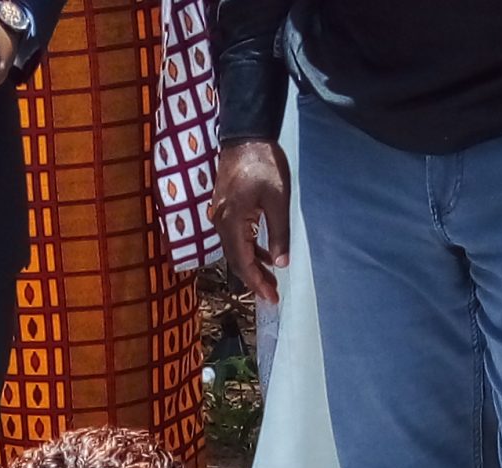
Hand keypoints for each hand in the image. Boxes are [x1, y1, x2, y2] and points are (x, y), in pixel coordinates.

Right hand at [212, 140, 290, 302]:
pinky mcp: (225, 208)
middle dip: (254, 279)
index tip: (271, 298)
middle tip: (272, 295)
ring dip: (252, 266)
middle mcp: (221, 223)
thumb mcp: (277, 200)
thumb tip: (281, 263)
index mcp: (232, 223)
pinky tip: (263, 255)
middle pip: (236, 261)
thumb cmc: (263, 164)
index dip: (257, 283)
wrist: (245, 136)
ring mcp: (220, 216)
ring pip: (235, 250)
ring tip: (270, 279)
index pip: (243, 263)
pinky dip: (249, 249)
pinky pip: (235, 237)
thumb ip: (279, 234)